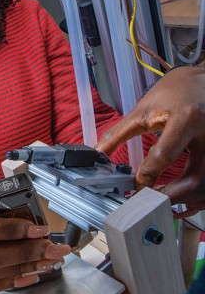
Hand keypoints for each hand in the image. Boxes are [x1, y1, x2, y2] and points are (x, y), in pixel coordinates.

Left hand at [96, 66, 204, 216]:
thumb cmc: (175, 92)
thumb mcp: (143, 109)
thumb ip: (119, 133)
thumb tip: (99, 153)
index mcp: (185, 120)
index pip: (166, 155)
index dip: (148, 174)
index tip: (136, 184)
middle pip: (197, 179)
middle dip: (172, 196)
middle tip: (150, 201)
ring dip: (186, 200)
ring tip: (162, 200)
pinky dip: (198, 196)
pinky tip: (181, 198)